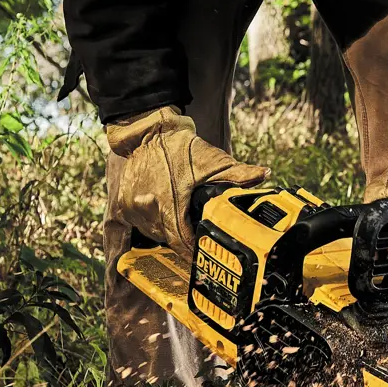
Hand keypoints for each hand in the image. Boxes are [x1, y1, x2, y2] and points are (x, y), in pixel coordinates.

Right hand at [106, 106, 267, 252]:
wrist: (147, 130)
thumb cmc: (179, 146)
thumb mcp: (211, 160)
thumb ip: (238, 173)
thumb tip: (265, 175)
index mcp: (168, 202)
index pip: (182, 241)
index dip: (193, 251)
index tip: (203, 255)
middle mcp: (147, 209)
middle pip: (169, 239)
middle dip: (184, 239)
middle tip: (197, 236)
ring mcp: (132, 209)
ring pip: (154, 233)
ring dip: (169, 231)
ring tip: (181, 221)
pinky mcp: (122, 205)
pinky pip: (140, 224)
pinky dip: (154, 223)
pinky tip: (164, 214)